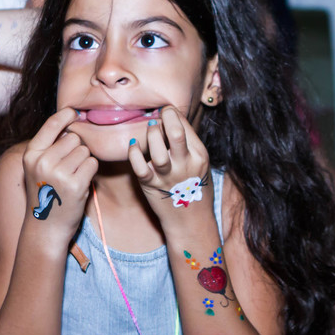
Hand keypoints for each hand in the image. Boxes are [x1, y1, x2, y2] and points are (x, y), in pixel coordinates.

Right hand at [22, 109, 98, 236]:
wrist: (46, 227)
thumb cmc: (46, 193)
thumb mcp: (38, 168)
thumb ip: (50, 146)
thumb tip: (71, 121)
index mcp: (31, 155)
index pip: (51, 125)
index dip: (65, 116)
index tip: (74, 112)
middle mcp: (42, 162)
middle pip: (73, 138)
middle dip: (76, 148)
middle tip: (69, 167)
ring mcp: (59, 173)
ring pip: (84, 150)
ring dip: (84, 161)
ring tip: (73, 176)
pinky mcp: (75, 184)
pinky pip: (92, 163)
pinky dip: (90, 171)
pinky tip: (81, 182)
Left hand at [128, 106, 211, 222]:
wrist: (191, 220)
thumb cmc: (193, 186)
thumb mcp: (200, 162)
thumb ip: (188, 142)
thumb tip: (169, 117)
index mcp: (199, 155)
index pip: (185, 125)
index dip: (171, 114)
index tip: (165, 113)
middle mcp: (185, 165)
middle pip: (175, 133)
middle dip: (164, 118)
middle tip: (159, 116)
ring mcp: (167, 176)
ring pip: (157, 150)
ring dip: (150, 134)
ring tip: (150, 130)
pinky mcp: (151, 185)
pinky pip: (139, 166)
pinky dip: (134, 152)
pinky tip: (134, 144)